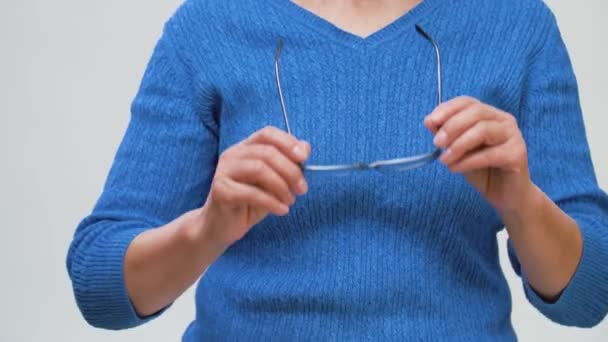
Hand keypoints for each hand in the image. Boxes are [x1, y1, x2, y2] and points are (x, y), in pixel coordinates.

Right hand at [200, 126, 309, 247]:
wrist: (222, 227)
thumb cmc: (250, 203)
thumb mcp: (274, 182)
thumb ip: (288, 164)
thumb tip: (305, 147)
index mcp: (245, 148)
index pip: (267, 134)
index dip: (287, 142)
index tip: (304, 158)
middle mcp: (232, 155)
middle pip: (267, 152)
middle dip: (290, 170)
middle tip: (302, 189)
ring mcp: (224, 171)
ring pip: (259, 169)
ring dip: (281, 186)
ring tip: (290, 200)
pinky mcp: (220, 190)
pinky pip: (251, 193)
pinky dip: (271, 202)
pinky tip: (281, 210)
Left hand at [424, 96, 533, 212]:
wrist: (505, 195)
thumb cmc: (482, 170)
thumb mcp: (459, 150)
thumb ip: (447, 135)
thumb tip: (429, 121)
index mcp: (489, 115)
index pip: (467, 102)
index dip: (447, 109)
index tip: (430, 122)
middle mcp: (504, 120)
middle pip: (476, 112)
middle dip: (452, 126)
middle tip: (437, 143)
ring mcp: (513, 136)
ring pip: (483, 130)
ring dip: (459, 144)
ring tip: (444, 159)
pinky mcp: (517, 154)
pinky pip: (490, 154)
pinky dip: (468, 161)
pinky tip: (455, 168)